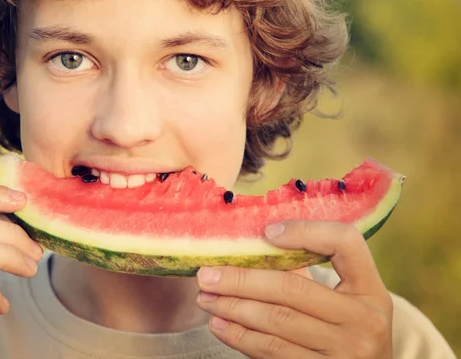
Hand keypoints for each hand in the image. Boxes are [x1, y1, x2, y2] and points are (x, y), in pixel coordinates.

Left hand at [196, 220, 392, 357]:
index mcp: (372, 291)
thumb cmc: (346, 331)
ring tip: (206, 298)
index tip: (267, 231)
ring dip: (233, 307)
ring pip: (277, 322)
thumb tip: (252, 242)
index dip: (306, 231)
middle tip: (206, 274)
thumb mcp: (345, 302)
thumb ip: (311, 273)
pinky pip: (274, 353)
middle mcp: (365, 322)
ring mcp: (346, 354)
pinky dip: (241, 337)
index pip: (346, 242)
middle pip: (293, 288)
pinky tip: (220, 325)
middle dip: (242, 279)